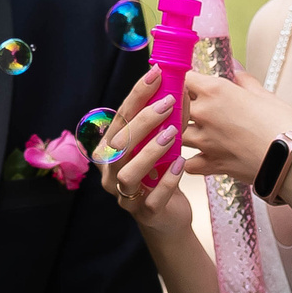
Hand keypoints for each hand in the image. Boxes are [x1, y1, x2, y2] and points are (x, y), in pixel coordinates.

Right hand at [95, 72, 191, 234]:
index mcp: (111, 150)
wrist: (168, 217)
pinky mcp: (145, 214)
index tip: (155, 75)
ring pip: (128, 173)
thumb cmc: (160, 175)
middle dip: (143, 120)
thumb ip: (165, 120)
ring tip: (172, 133)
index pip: (120, 118)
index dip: (136, 95)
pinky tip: (180, 164)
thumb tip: (180, 86)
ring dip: (150, 151)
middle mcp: (111, 172)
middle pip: (118, 144)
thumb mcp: (159, 145)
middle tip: (168, 102)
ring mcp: (126, 195)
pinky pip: (152, 199)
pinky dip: (167, 181)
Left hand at [179, 68, 291, 185]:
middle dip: (181, 105)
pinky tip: (197, 157)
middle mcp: (204, 113)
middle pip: (175, 106)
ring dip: (182, 132)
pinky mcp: (209, 164)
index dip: (186, 80)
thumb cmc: (282, 124)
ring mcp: (204, 140)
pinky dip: (188, 161)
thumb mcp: (264, 95)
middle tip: (192, 107)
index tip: (191, 83)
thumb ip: (245, 81)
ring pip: (176, 134)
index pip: (185, 78)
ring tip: (196, 131)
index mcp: (215, 91)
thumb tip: (238, 73)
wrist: (290, 158)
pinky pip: (187, 163)